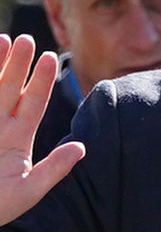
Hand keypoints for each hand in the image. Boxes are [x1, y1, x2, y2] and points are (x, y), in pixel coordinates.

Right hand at [0, 34, 84, 225]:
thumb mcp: (27, 192)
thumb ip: (53, 170)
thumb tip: (81, 148)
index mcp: (18, 139)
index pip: (34, 104)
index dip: (42, 81)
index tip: (51, 57)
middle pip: (10, 89)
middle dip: (17, 64)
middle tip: (26, 39)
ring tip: (2, 40)